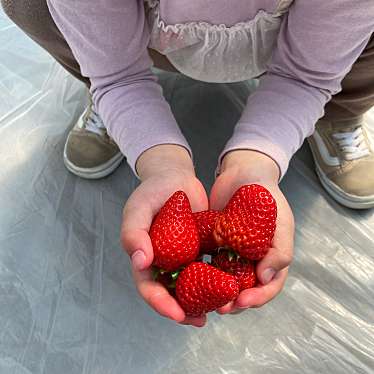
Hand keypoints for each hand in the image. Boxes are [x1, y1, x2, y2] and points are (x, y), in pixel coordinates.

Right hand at [121, 145, 208, 326]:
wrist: (175, 177)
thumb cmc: (153, 190)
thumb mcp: (138, 207)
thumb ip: (133, 232)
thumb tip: (140, 261)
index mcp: (145, 257)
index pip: (149, 287)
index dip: (161, 304)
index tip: (179, 314)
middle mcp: (163, 262)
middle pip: (170, 294)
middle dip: (184, 311)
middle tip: (200, 321)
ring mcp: (182, 257)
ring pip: (190, 286)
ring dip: (202, 301)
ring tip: (219, 310)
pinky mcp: (199, 249)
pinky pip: (207, 268)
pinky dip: (216, 279)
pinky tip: (229, 285)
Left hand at [210, 150, 294, 313]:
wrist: (243, 172)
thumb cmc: (267, 195)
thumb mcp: (280, 221)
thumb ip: (279, 251)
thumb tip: (265, 277)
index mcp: (272, 258)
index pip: (268, 286)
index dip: (257, 298)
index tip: (242, 301)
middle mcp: (252, 261)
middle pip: (245, 290)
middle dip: (234, 302)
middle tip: (220, 307)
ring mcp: (232, 254)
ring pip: (225, 282)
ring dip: (217, 293)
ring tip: (204, 299)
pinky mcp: (215, 245)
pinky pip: (209, 264)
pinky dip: (202, 274)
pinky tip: (191, 279)